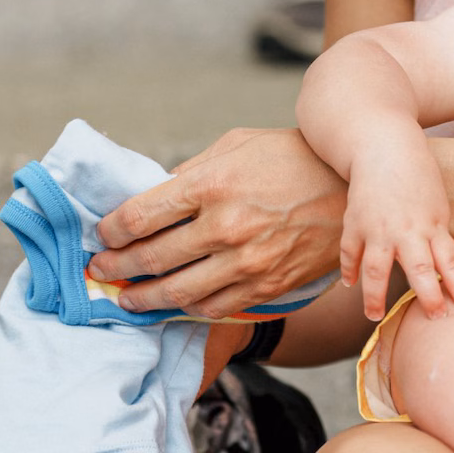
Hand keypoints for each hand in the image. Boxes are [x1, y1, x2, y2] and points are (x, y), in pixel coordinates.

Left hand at [90, 128, 346, 318]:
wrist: (353, 186)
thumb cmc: (291, 156)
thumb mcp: (237, 145)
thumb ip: (193, 171)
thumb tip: (155, 195)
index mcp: (212, 183)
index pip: (142, 216)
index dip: (112, 231)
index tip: (103, 236)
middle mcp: (226, 225)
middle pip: (152, 258)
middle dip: (117, 268)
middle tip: (99, 271)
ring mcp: (247, 261)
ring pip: (178, 291)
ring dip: (143, 298)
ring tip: (126, 298)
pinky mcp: (267, 285)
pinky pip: (215, 306)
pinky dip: (188, 308)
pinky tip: (174, 302)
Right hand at [339, 150, 453, 321]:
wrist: (384, 146)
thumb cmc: (417, 175)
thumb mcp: (437, 205)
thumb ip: (437, 236)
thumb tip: (444, 269)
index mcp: (431, 224)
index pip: (450, 261)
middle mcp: (406, 230)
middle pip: (419, 271)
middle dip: (428, 298)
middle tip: (434, 318)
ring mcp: (377, 228)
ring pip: (376, 270)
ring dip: (375, 297)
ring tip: (374, 316)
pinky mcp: (354, 223)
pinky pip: (349, 253)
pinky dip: (348, 270)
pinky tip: (350, 284)